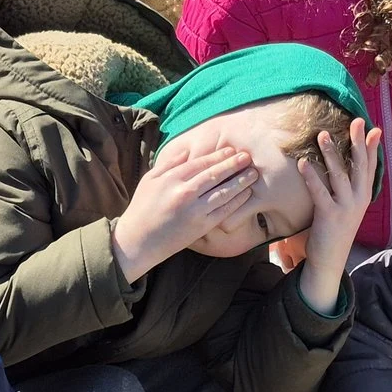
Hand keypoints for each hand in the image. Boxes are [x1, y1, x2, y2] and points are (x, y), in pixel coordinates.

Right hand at [109, 141, 256, 278]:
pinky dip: (237, 201)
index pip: (200, 162)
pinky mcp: (201, 226)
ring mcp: (194, 210)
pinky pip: (224, 211)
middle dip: (234, 164)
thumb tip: (186, 151)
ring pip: (223, 192)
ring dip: (241, 181)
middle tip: (248, 156)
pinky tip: (246, 194)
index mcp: (171, 178)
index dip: (218, 155)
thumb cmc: (142, 208)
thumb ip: (168, 164)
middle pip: (215, 174)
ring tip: (253, 173)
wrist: (138, 241)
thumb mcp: (149, 180)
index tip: (231, 150)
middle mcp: (184, 192)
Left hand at [294, 119, 381, 313]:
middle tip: (356, 121)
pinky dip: (312, 177)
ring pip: (340, 175)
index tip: (373, 128)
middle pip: (360, 166)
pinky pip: (320, 193)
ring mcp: (346, 208)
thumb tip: (346, 166)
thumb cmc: (335, 230)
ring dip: (332, 154)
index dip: (371, 147)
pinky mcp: (329, 216)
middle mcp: (359, 200)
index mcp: (364, 196)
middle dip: (358, 142)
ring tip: (323, 135)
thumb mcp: (348, 206)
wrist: (330, 260)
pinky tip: (304, 163)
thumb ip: (349, 187)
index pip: (370, 167)